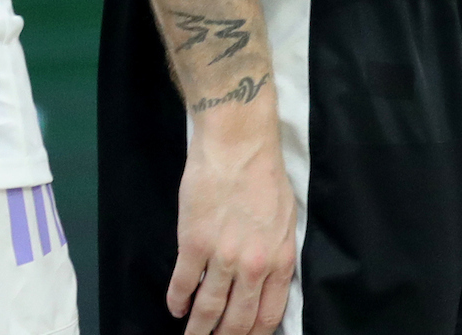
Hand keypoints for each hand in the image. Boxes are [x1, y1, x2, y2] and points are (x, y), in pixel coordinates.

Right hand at [170, 113, 296, 334]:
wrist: (239, 145)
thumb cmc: (265, 176)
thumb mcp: (286, 219)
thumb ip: (276, 255)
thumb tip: (266, 284)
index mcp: (280, 259)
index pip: (268, 315)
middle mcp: (253, 265)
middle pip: (237, 321)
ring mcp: (222, 257)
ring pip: (208, 309)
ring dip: (197, 329)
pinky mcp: (194, 244)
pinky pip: (183, 285)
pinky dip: (177, 301)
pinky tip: (175, 307)